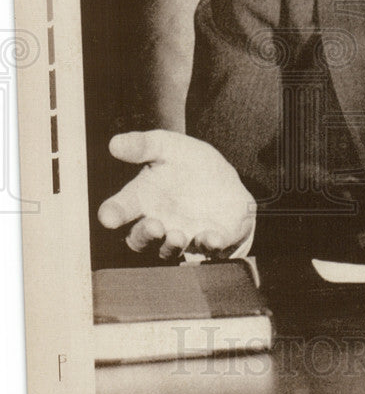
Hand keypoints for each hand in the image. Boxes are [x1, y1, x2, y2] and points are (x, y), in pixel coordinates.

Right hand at [97, 130, 254, 259]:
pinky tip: (211, 237)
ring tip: (177, 235)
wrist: (226, 181)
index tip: (109, 217)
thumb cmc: (188, 165)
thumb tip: (114, 143)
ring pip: (168, 250)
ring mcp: (182, 235)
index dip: (113, 214)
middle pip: (139, 238)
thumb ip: (144, 146)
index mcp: (141, 198)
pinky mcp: (208, 241)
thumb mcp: (169, 148)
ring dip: (171, 245)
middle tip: (154, 227)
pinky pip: (207, 249)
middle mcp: (156, 223)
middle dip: (144, 235)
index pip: (120, 209)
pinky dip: (208, 245)